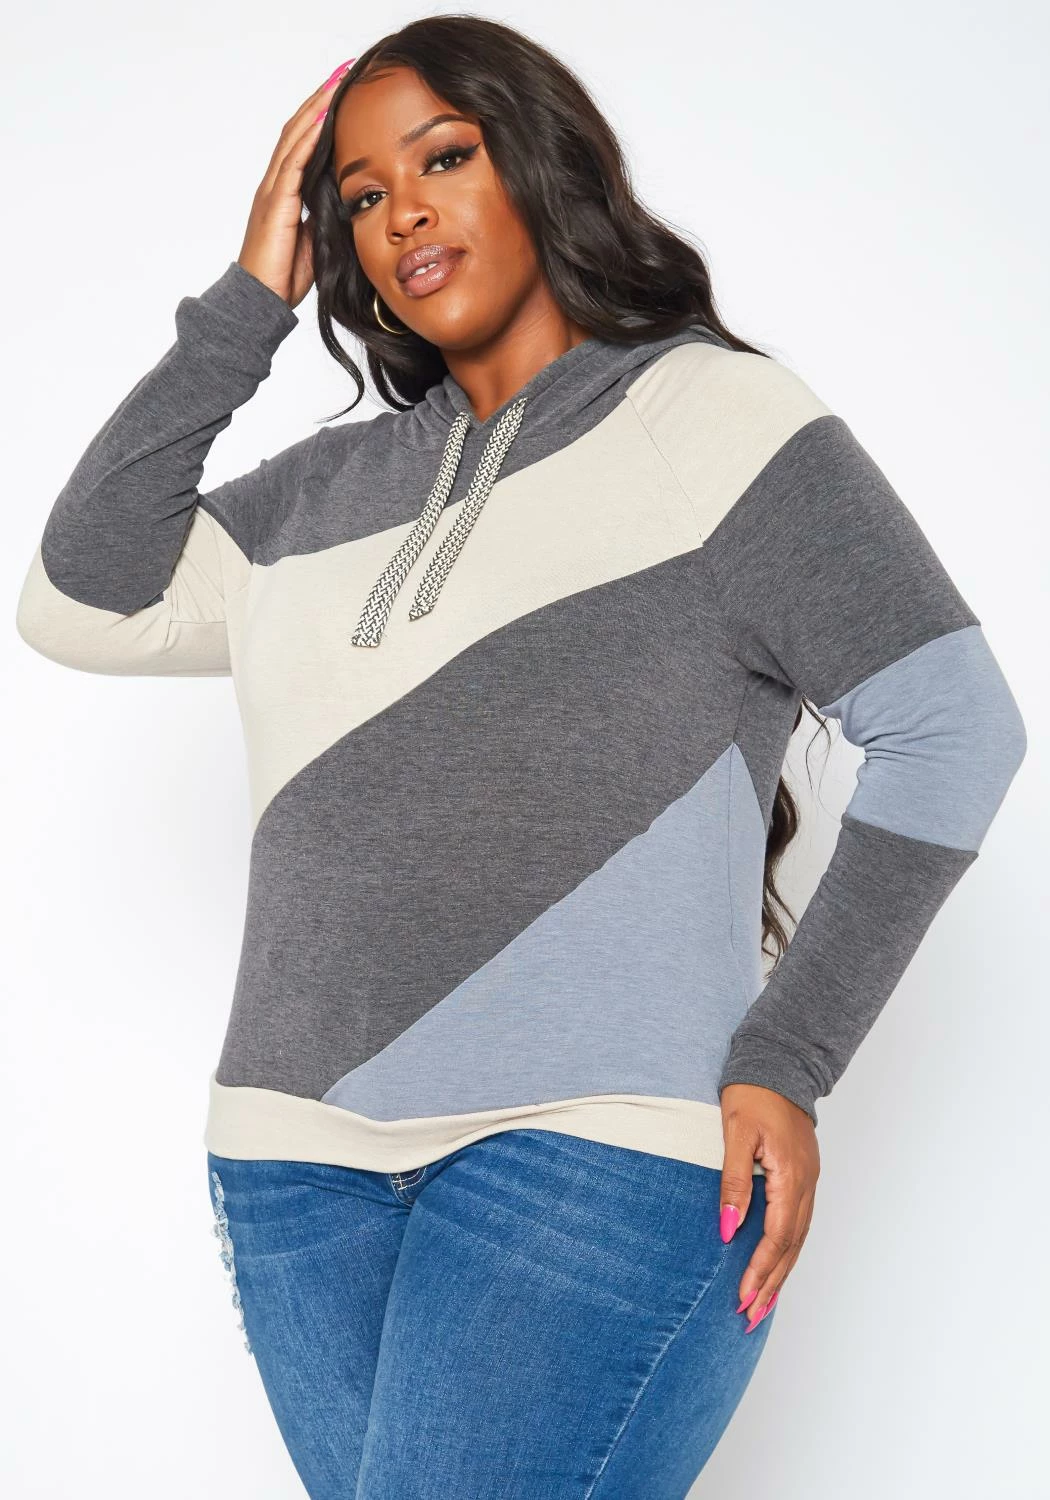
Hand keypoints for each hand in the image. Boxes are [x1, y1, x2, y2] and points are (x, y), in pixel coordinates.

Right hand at [237, 59, 355, 309]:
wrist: (262, 300)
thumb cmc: (283, 275)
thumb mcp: (315, 240)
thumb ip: (323, 216)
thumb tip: (342, 202)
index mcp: (284, 192)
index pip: (303, 143)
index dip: (320, 116)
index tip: (341, 93)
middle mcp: (275, 184)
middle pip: (297, 130)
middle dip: (319, 99)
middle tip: (342, 72)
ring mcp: (272, 192)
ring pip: (294, 139)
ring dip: (315, 109)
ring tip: (335, 82)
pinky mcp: (275, 205)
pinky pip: (293, 165)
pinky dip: (308, 140)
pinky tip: (322, 120)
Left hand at [718, 1082, 819, 1331]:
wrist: (779, 1064)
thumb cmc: (753, 1094)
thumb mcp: (735, 1134)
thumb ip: (733, 1182)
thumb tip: (729, 1229)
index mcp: (790, 1176)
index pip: (776, 1237)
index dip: (760, 1270)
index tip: (743, 1297)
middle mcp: (806, 1185)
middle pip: (791, 1247)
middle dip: (771, 1284)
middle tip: (751, 1316)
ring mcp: (808, 1181)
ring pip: (798, 1239)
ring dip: (780, 1273)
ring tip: (762, 1304)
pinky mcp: (803, 1177)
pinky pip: (798, 1224)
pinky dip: (788, 1251)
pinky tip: (776, 1265)